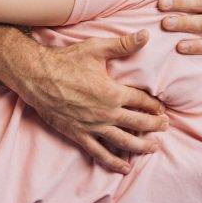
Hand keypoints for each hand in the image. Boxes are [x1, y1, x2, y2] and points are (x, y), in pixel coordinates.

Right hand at [15, 31, 168, 173]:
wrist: (36, 76)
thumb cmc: (65, 61)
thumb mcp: (95, 49)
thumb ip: (123, 45)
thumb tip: (146, 35)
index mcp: (113, 92)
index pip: (142, 102)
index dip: (155, 106)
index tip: (162, 109)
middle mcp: (106, 113)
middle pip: (138, 123)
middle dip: (154, 126)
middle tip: (165, 127)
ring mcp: (93, 127)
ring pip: (124, 142)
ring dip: (142, 146)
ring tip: (153, 148)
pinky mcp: (78, 135)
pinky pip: (100, 153)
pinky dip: (114, 162)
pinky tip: (125, 167)